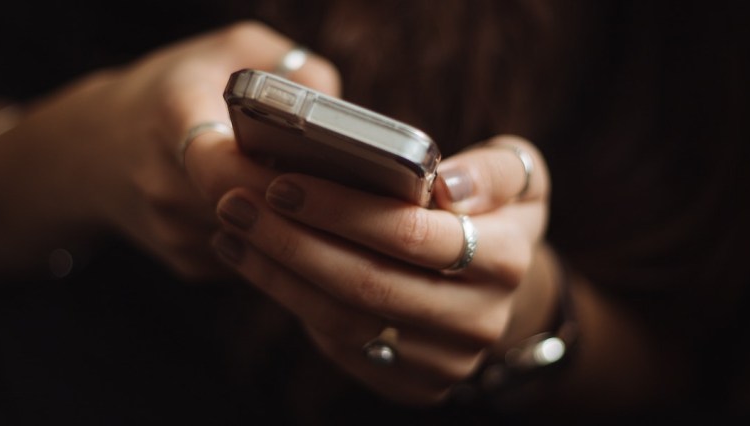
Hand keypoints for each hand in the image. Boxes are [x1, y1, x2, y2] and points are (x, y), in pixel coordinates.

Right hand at [0, 21, 338, 279]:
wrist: (92, 151)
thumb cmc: (173, 90)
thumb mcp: (228, 50)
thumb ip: (290, 66)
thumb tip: (341, 110)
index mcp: (171, 117)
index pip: (221, 163)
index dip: (274, 174)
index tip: (318, 168)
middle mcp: (164, 183)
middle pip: (252, 210)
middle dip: (304, 204)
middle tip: (353, 192)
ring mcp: (174, 233)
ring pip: (260, 241)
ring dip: (298, 227)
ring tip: (335, 202)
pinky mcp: (188, 265)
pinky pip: (252, 259)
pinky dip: (278, 241)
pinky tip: (292, 216)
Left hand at [212, 135, 551, 403]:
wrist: (495, 287)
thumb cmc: (491, 212)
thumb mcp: (516, 175)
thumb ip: (493, 170)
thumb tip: (447, 185)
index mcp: (507, 259)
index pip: (412, 235)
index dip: (342, 210)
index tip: (282, 182)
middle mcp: (480, 320)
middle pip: (367, 284)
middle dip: (292, 241)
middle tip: (236, 202)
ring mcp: (444, 361)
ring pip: (343, 319)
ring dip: (276, 272)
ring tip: (232, 228)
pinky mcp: (411, 385)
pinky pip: (338, 344)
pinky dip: (287, 299)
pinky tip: (252, 260)